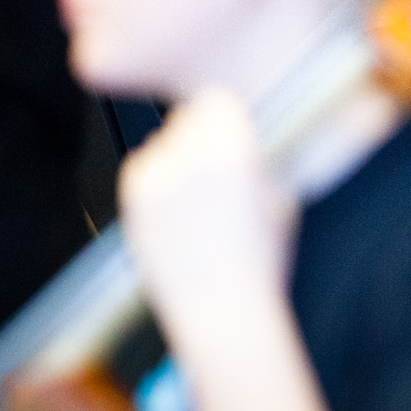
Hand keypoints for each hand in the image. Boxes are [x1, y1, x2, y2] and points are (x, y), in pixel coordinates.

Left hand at [119, 89, 299, 346]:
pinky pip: (142, 168)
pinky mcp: (131, 200)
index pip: (216, 100)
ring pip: (161, 142)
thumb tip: (247, 129)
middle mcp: (188, 156)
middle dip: (200, 136)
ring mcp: (154, 178)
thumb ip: (260, 153)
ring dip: (176, 158)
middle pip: (186, 117)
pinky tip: (176, 212)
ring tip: (196, 199)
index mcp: (232, 149)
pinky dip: (155, 181)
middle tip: (216, 170)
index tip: (233, 135)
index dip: (226, 119)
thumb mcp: (279, 194)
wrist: (221, 310)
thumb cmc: (258, 260)